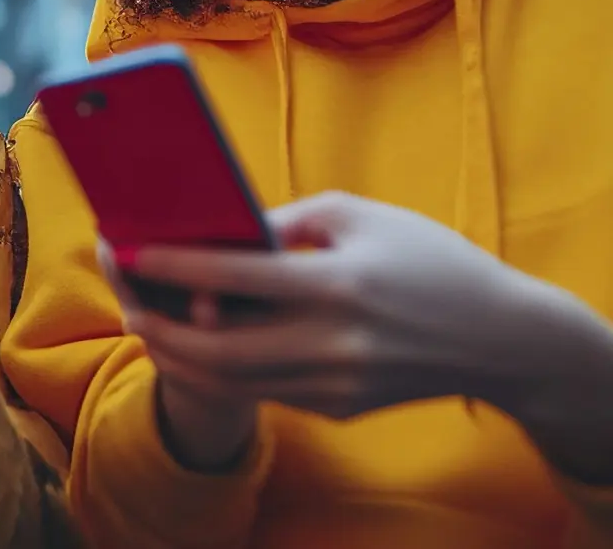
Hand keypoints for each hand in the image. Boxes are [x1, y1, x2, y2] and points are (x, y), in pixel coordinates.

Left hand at [106, 191, 559, 424]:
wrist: (501, 340)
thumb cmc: (428, 260)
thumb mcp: (361, 218)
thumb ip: (286, 222)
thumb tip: (221, 229)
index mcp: (337, 284)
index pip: (232, 274)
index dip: (169, 262)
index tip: (126, 246)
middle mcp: (332, 343)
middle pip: (215, 347)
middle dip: (157, 326)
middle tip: (124, 301)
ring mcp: (334, 384)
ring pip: (230, 381)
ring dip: (179, 356)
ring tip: (148, 325)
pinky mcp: (337, 408)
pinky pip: (263, 390)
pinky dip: (222, 370)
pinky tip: (198, 344)